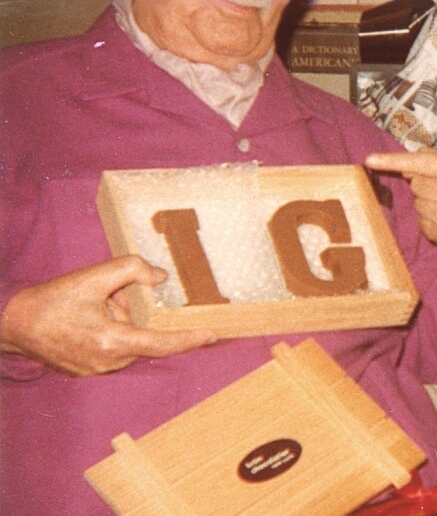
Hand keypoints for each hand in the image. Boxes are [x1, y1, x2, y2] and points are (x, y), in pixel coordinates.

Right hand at [0, 255, 216, 375]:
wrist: (14, 323)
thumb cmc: (53, 301)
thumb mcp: (93, 276)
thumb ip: (131, 270)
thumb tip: (160, 277)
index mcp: (112, 341)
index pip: (163, 344)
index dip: (190, 340)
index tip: (212, 335)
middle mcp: (109, 362)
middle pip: (143, 337)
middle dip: (135, 315)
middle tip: (113, 296)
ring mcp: (98, 370)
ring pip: (129, 343)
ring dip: (121, 323)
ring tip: (95, 306)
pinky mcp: (89, 372)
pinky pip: (114, 350)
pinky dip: (111, 332)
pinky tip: (89, 318)